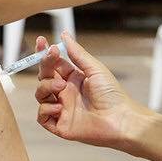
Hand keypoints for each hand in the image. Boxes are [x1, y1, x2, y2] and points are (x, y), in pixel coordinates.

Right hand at [34, 33, 137, 149]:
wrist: (120, 119)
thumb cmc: (112, 95)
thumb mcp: (94, 69)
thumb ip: (77, 53)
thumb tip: (65, 36)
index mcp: (73, 78)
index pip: (53, 64)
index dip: (45, 53)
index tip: (42, 41)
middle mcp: (65, 92)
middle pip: (44, 76)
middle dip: (44, 65)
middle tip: (51, 58)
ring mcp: (61, 108)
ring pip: (40, 94)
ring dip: (45, 86)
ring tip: (61, 87)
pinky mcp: (60, 125)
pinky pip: (42, 116)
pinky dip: (46, 110)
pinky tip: (59, 107)